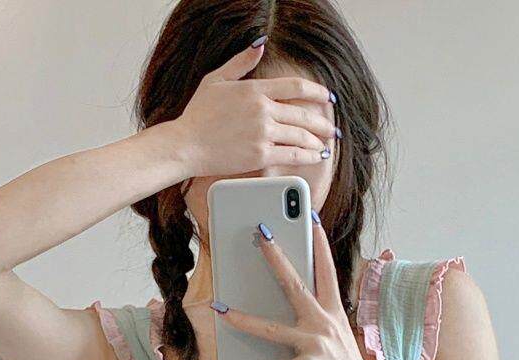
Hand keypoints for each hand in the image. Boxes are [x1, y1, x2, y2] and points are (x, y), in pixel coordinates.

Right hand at [170, 40, 336, 177]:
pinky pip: (292, 154)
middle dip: (322, 122)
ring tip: (325, 146)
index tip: (327, 97)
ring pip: (301, 136)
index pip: (294, 86)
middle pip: (303, 113)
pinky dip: (308, 155)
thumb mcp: (216, 80)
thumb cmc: (198, 115)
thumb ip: (241, 63)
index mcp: (254, 89)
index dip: (316, 91)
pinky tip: (316, 156)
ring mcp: (263, 133)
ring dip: (318, 141)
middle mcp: (263, 110)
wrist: (186, 144)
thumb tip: (260, 44)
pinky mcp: (261, 155)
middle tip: (332, 129)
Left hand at [212, 218, 381, 359]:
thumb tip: (295, 305)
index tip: (312, 219)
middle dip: (276, 258)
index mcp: (332, 312)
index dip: (320, 244)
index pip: (326, 271)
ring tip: (221, 309)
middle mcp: (324, 324)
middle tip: (261, 234)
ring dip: (244, 319)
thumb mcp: (337, 335)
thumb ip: (318, 318)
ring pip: (271, 329)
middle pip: (295, 285)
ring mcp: (315, 346)